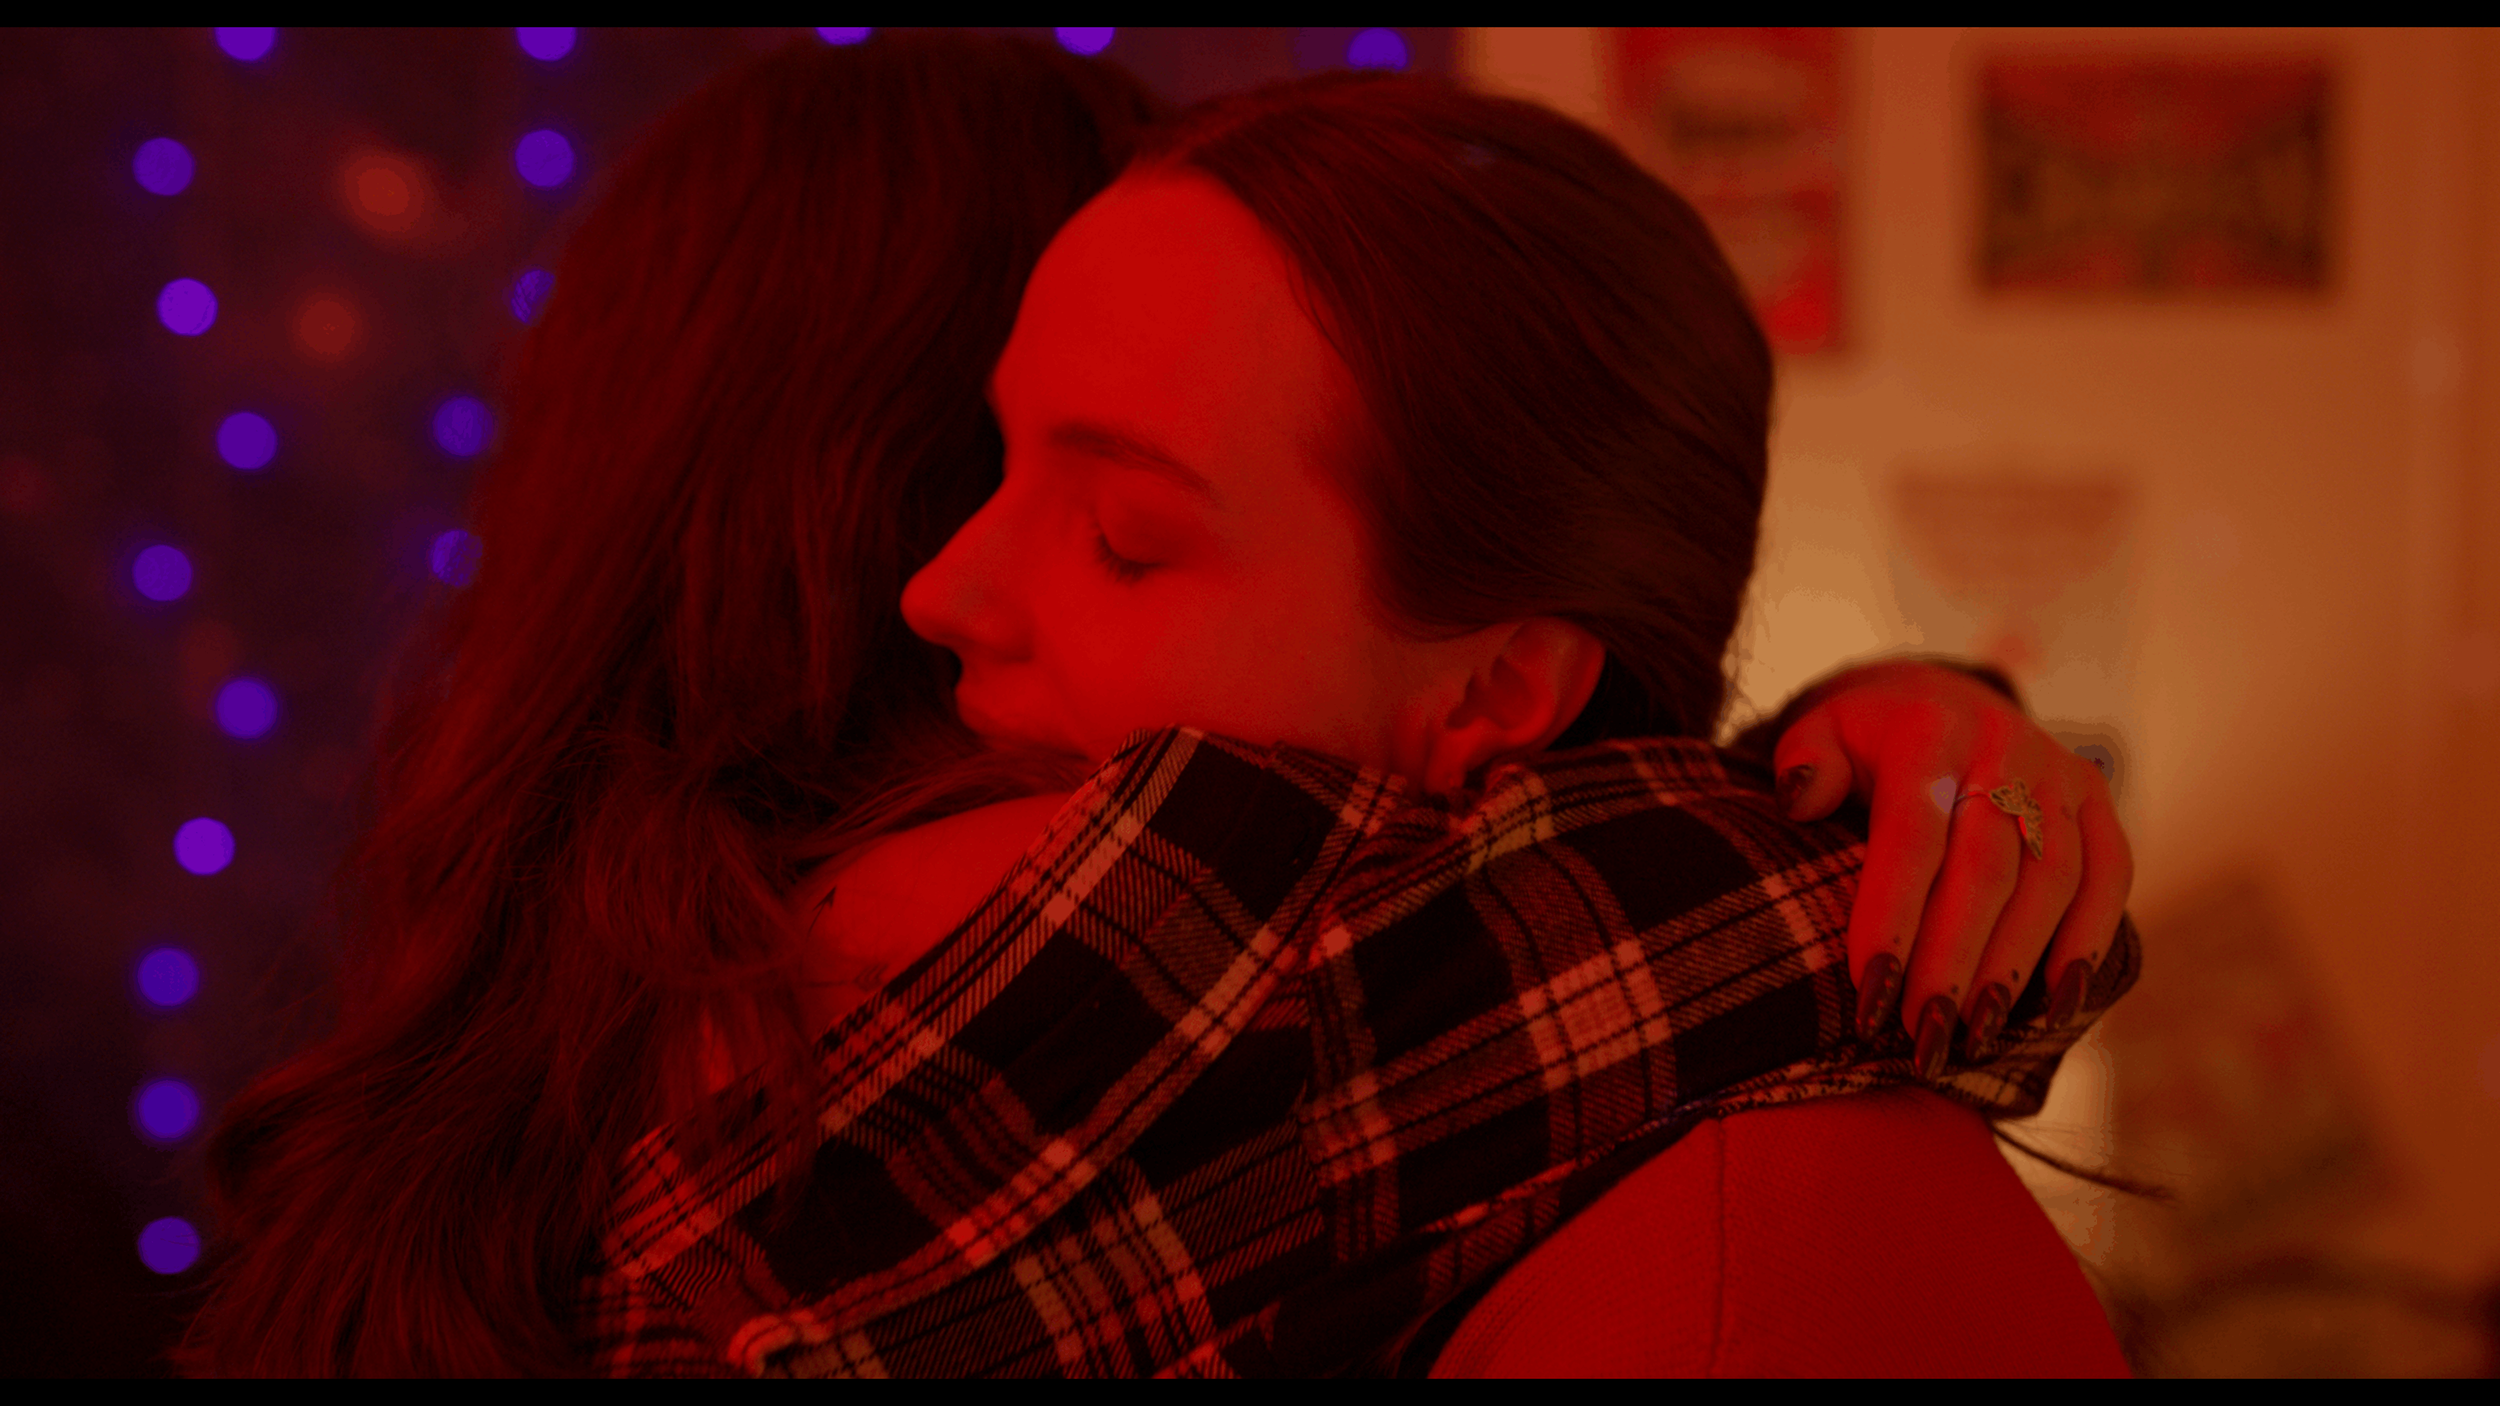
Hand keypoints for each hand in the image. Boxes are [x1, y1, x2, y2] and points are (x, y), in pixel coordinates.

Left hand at [1769, 660, 2132, 1078]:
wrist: (1940, 694)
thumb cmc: (1866, 741)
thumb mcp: (1820, 732)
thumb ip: (1804, 762)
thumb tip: (1802, 799)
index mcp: (1926, 733)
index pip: (1912, 836)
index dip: (1893, 918)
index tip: (1870, 992)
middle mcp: (2001, 747)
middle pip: (1985, 868)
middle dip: (1954, 961)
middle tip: (1923, 1034)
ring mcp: (2057, 771)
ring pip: (2050, 879)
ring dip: (2016, 964)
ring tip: (1977, 1033)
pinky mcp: (2095, 796)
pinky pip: (2110, 872)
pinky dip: (2090, 939)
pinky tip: (2057, 1004)